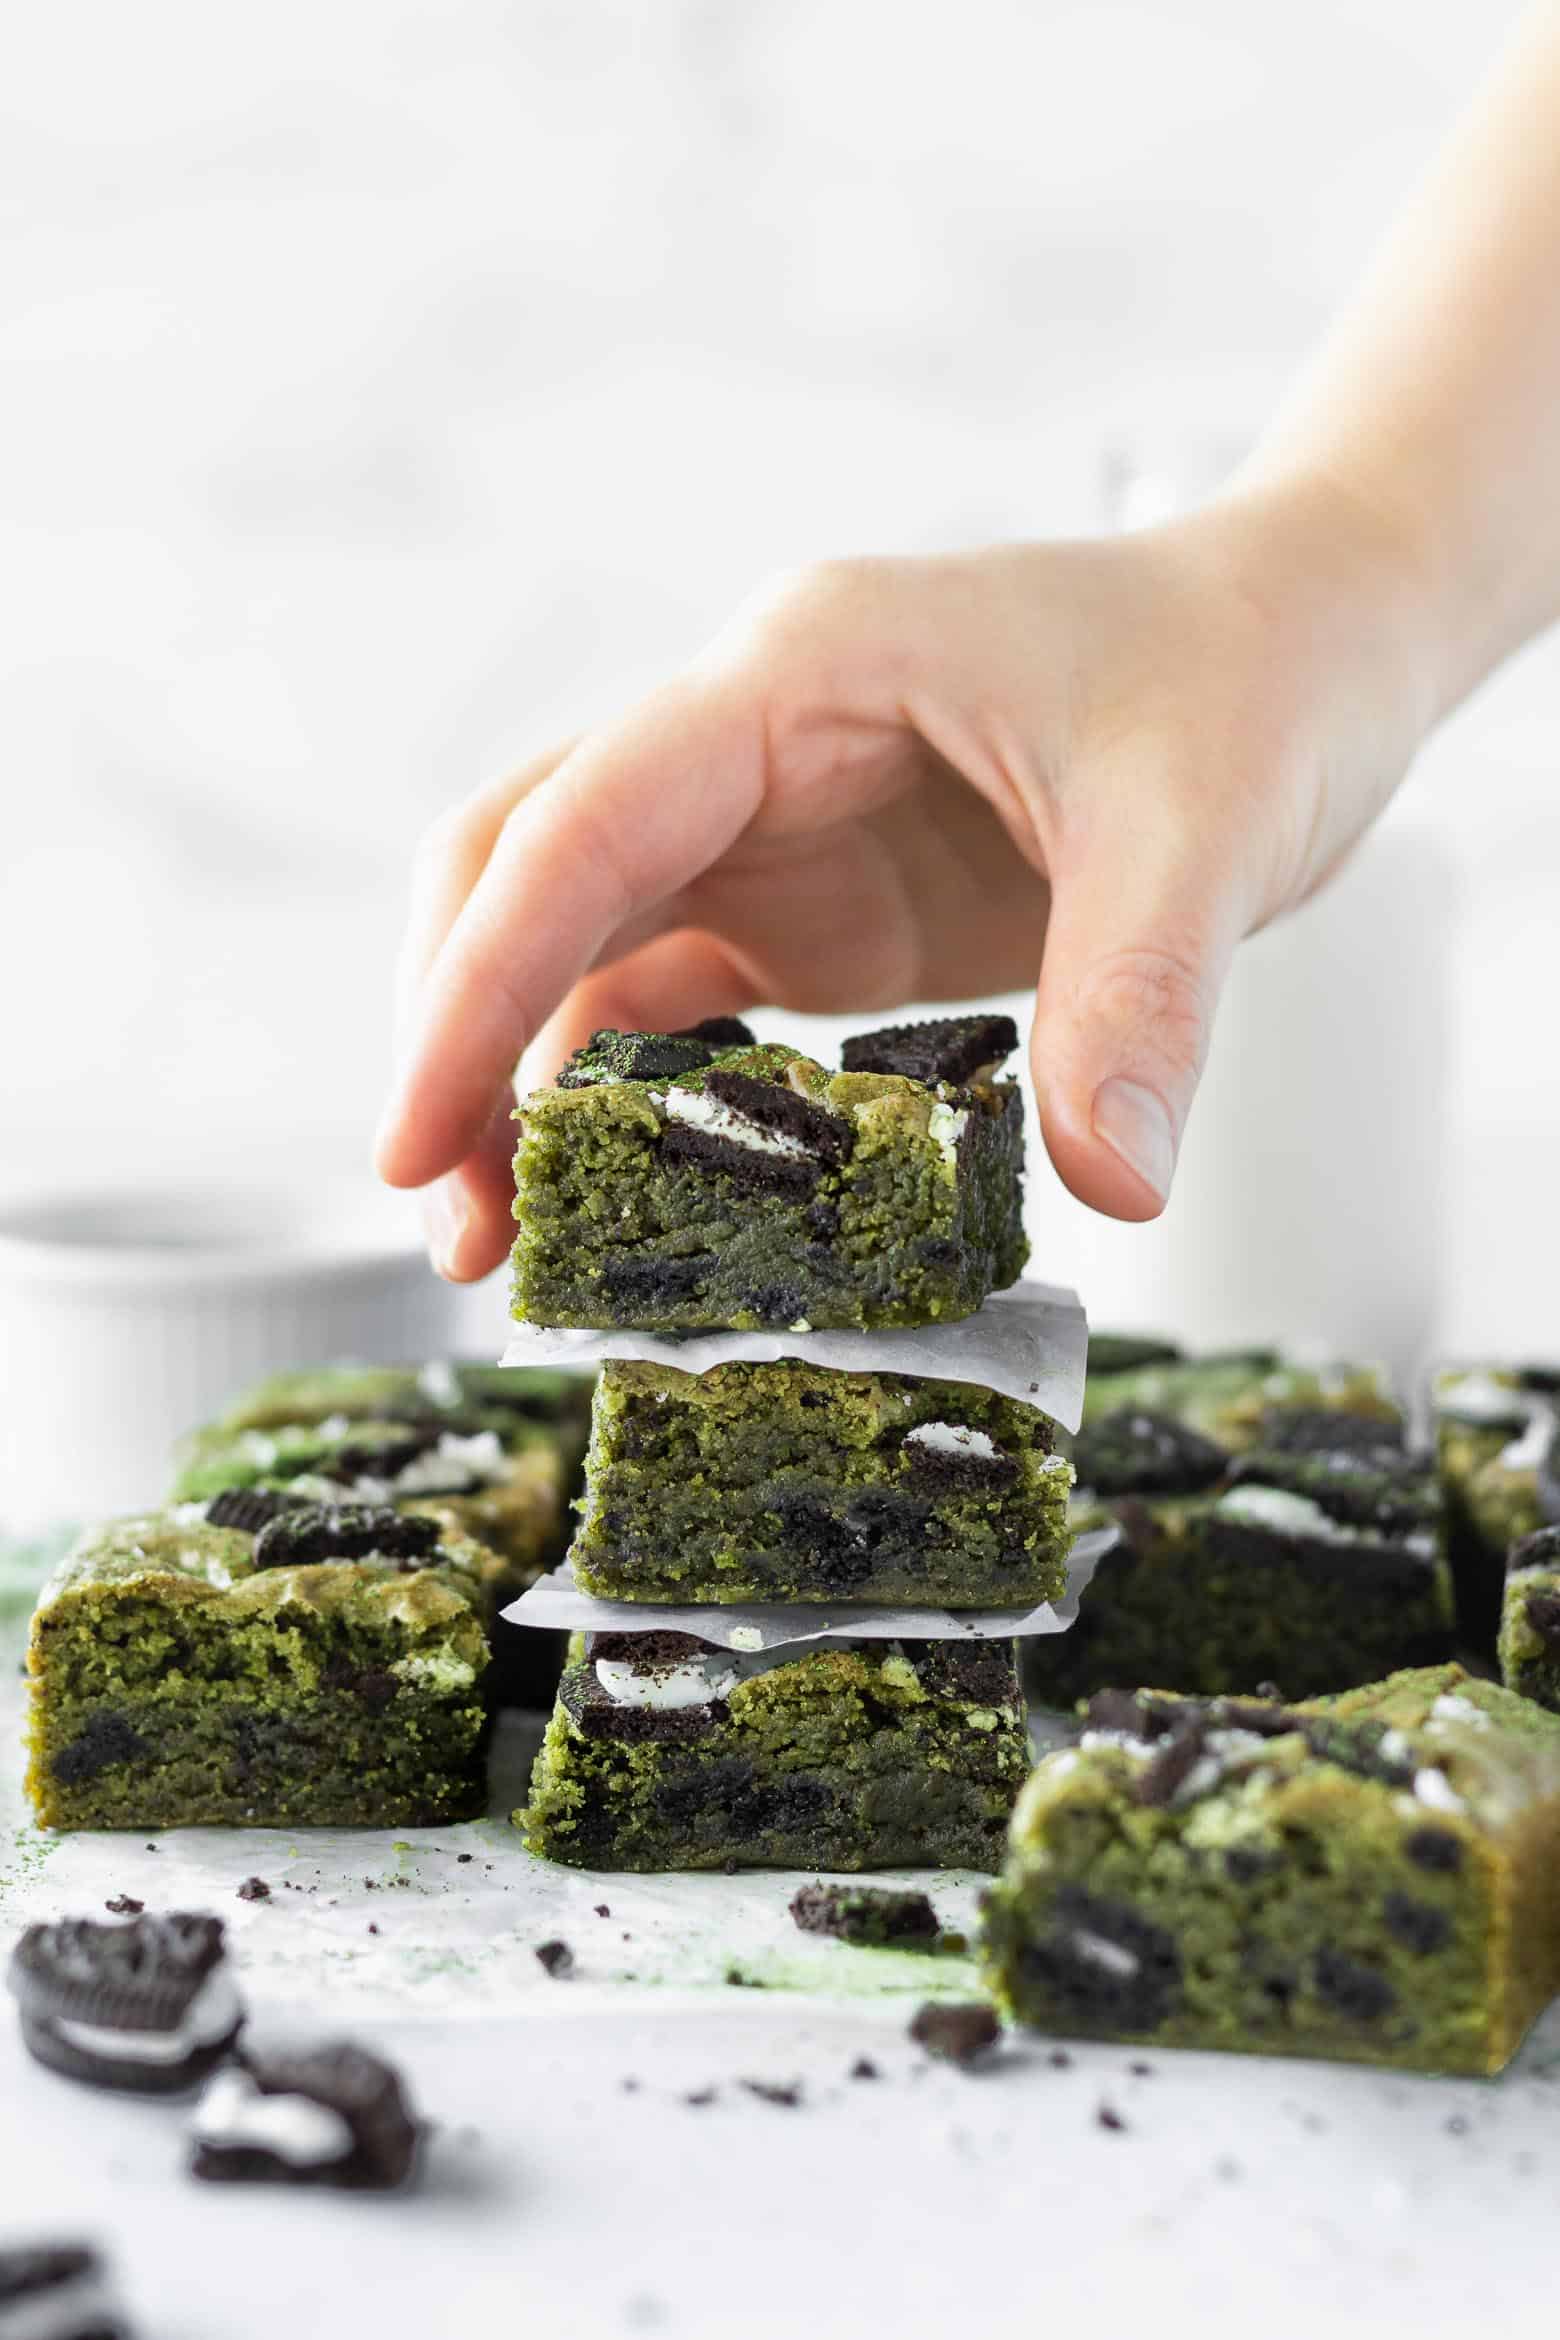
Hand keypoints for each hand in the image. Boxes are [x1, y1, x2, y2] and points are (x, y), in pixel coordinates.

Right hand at [376, 476, 1430, 1279]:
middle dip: (456, 1035)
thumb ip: (1145, 994)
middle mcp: (749, 744)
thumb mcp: (1207, 822)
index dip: (474, 983)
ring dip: (525, 1086)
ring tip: (506, 1248)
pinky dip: (630, 1103)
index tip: (410, 1139)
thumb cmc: (1250, 673)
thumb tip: (1111, 1185)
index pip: (580, 823)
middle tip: (451, 1220)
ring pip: (578, 946)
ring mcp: (773, 828)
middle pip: (522, 871)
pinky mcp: (817, 907)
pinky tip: (624, 1204)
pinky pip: (677, 1003)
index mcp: (798, 674)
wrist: (1308, 639)